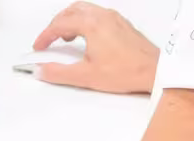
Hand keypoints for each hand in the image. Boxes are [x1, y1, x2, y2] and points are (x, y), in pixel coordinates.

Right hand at [33, 2, 159, 93]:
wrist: (154, 71)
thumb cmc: (127, 71)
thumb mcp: (86, 76)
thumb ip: (59, 73)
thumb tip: (42, 70)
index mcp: (92, 25)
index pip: (60, 24)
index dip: (45, 36)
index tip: (39, 46)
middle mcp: (103, 16)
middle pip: (71, 11)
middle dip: (57, 24)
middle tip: (49, 38)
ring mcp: (114, 19)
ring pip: (85, 10)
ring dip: (71, 20)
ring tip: (66, 37)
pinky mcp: (122, 24)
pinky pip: (98, 14)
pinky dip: (86, 21)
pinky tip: (87, 38)